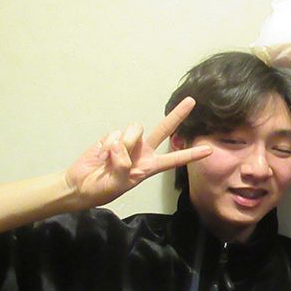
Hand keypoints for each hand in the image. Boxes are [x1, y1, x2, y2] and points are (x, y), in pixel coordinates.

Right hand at [65, 97, 210, 207]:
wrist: (80, 185)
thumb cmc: (102, 189)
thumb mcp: (117, 185)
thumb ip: (123, 167)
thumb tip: (121, 146)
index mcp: (150, 166)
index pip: (174, 160)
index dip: (191, 155)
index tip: (209, 150)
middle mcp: (143, 151)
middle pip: (164, 129)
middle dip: (178, 115)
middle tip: (192, 101)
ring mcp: (129, 142)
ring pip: (134, 130)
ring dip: (124, 142)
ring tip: (111, 158)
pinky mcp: (113, 136)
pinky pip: (115, 134)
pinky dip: (108, 144)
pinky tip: (102, 154)